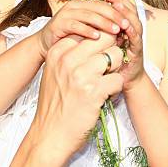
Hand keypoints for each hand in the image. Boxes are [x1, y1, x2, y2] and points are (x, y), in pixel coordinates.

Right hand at [31, 32, 124, 155]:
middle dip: (111, 52)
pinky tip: (105, 97)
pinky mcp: (94, 91)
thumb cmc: (55, 104)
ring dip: (115, 70)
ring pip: (116, 55)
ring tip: (105, 83)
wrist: (49, 135)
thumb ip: (71, 54)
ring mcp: (81, 74)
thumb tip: (98, 38)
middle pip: (105, 38)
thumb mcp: (55, 71)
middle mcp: (68, 59)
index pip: (89, 31)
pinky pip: (118, 79)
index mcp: (58, 51)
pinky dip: (115, 89)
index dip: (100, 42)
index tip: (98, 57)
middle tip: (107, 68)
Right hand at [35, 0, 129, 58]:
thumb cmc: (70, 37)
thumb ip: (101, 25)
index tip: (129, 21)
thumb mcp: (88, 29)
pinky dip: (87, 30)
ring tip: (115, 31)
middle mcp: (75, 5)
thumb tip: (122, 28)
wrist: (46, 44)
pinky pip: (76, 25)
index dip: (117, 11)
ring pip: (89, 15)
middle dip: (114, 16)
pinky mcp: (59, 23)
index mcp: (84, 4)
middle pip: (99, 7)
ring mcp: (66, 13)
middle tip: (125, 25)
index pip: (104, 4)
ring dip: (104, 22)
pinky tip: (97, 37)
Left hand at [102, 0, 145, 91]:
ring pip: (134, 22)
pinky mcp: (138, 52)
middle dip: (119, 0)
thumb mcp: (101, 42)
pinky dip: (131, 31)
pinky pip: (136, 39)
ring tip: (117, 4)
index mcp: (122, 27)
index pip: (120, 8)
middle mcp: (131, 31)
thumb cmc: (110, 60)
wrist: (124, 81)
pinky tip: (125, 26)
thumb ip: (97, 30)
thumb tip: (83, 17)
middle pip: (128, 10)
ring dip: (125, 13)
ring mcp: (136, 40)